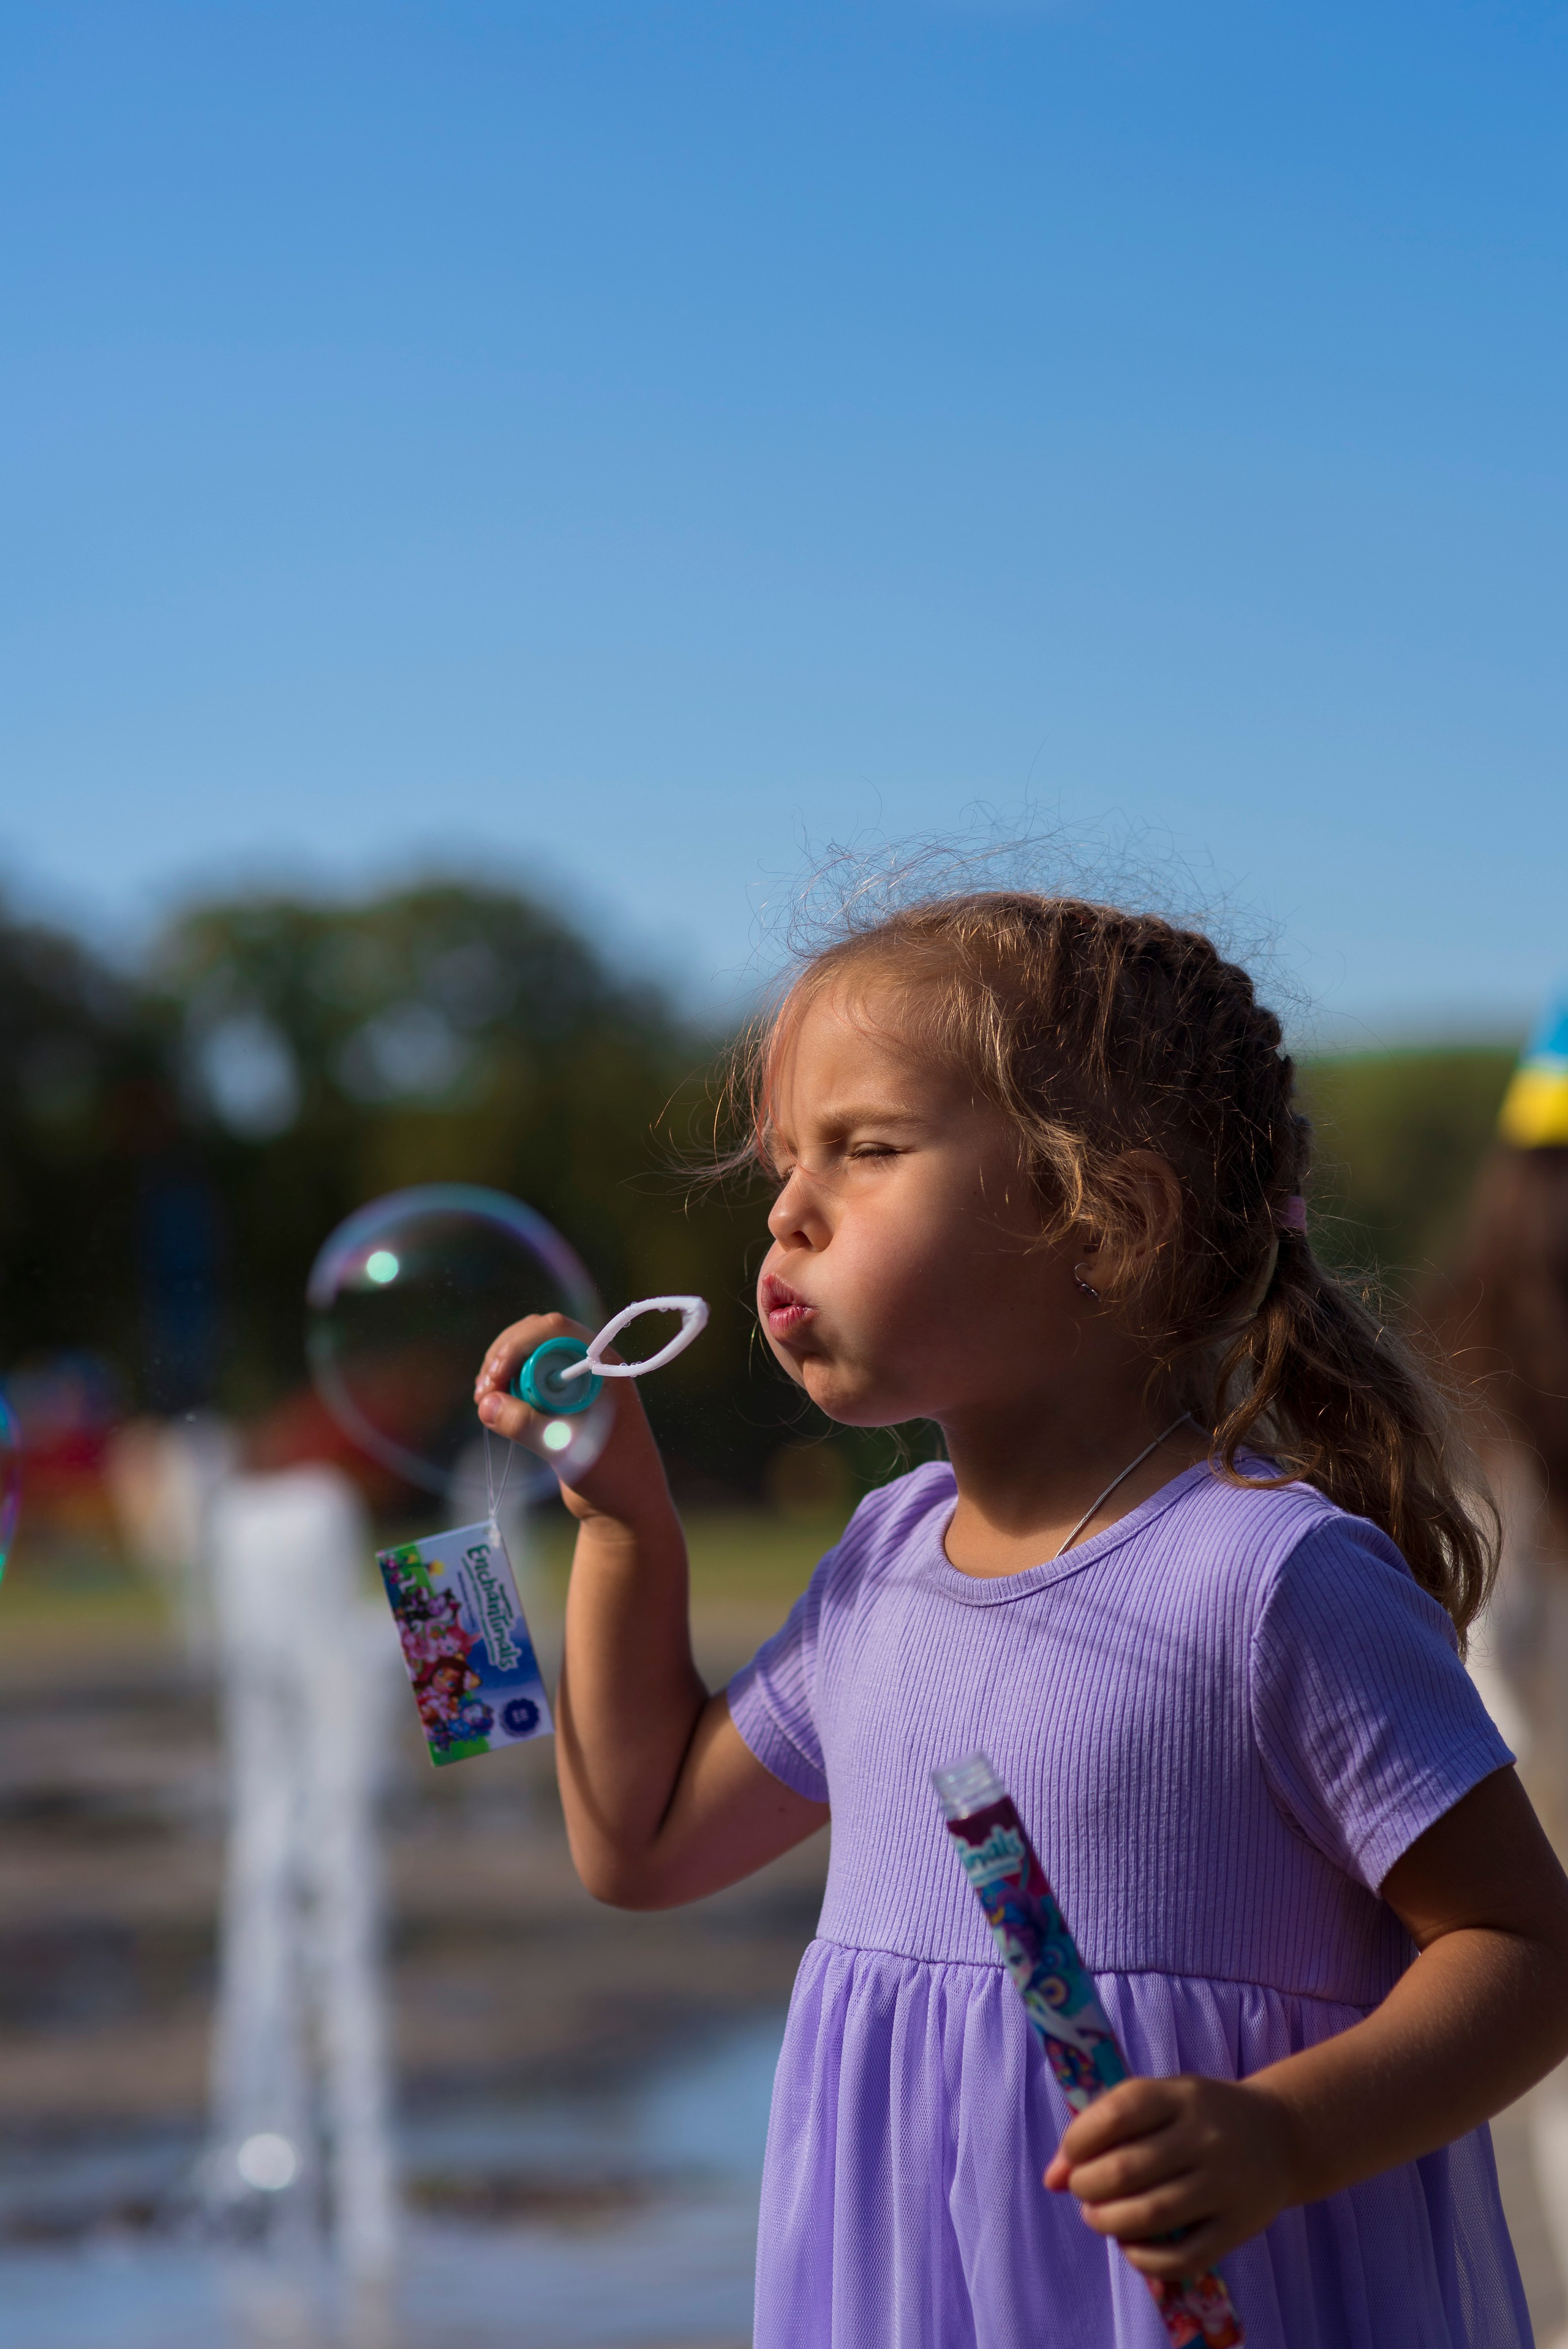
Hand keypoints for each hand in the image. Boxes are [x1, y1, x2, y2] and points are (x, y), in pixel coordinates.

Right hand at [473, 1313, 672, 1530]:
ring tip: (484, 1402)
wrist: (627, 1508)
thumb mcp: (568, 1452)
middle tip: (482, 1393)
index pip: (555, 1330)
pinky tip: (495, 1407)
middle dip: (504, 1357)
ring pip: (529, 1355)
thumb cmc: (612, 1479)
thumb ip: (528, 1426)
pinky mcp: (562, 1401)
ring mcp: (576, 1382)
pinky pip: (529, 1379)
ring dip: (502, 1371)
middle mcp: (591, 1366)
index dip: (517, 1345)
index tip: (494, 1379)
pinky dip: (508, 1387)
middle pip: (537, 1336)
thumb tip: (486, 1404)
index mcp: (604, 1366)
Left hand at [1043, 2074, 1297, 2276]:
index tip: (1072, 2156)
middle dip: (1087, 2187)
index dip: (1079, 2140)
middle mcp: (1204, 2137)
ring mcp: (1224, 2184)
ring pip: (1150, 2215)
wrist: (1280, 2136)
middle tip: (1084, 2192)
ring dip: (1108, 2223)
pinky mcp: (1238, 2227)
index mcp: (1180, 2096)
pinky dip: (1144, 2259)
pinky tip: (1131, 2246)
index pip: (1116, 2114)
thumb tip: (1050, 2179)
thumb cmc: (1202, 2116)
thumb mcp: (1160, 2101)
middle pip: (1126, 2170)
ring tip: (1099, 2217)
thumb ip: (1105, 2127)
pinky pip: (1183, 2257)